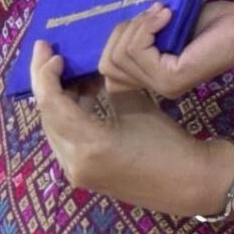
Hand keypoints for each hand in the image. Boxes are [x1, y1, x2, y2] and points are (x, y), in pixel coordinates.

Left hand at [29, 40, 233, 212]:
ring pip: (53, 127)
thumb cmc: (168, 144)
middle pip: (46, 115)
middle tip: (47, 52)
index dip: (45, 73)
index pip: (51, 103)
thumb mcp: (136, 106)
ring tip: (68, 70)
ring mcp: (76, 172)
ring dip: (57, 98)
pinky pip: (64, 138)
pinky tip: (81, 95)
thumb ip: (107, 85)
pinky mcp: (82, 174)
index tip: (50, 49)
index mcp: (89, 144)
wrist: (189, 183)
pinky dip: (68, 115)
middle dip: (44, 81)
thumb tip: (87, 68)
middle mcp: (74, 162)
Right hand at [98, 0, 233, 102]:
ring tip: (164, 12)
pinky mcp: (170, 79)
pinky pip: (136, 50)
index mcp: (152, 78)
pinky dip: (147, 27)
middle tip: (156, 13)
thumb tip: (114, 32)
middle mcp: (156, 88)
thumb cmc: (211, 22)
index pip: (107, 67)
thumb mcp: (164, 27)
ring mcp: (162, 86)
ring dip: (138, 25)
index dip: (117, 37)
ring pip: (120, 54)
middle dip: (125, 30)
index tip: (145, 18)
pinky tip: (168, 15)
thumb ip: (139, 35)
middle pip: (108, 62)